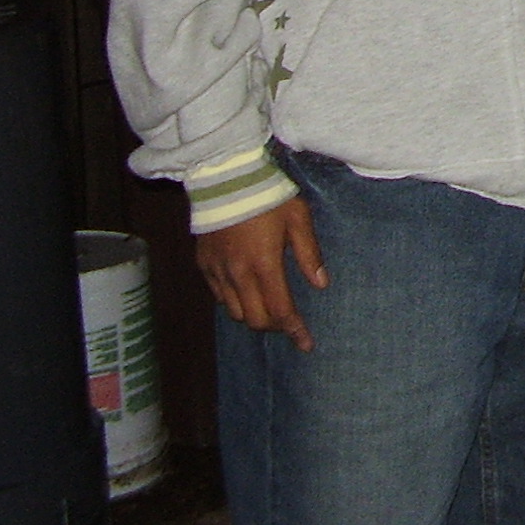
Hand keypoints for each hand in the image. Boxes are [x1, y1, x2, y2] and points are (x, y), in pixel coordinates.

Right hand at [198, 196, 327, 351]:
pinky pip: (219, 296)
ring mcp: (217, 272)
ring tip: (270, 305)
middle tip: (290, 320)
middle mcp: (237, 275)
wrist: (225, 179)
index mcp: (264, 265)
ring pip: (236, 312)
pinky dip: (235, 301)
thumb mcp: (298, 219)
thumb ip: (310, 254)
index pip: (280, 311)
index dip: (294, 330)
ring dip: (255, 315)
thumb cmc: (268, 196)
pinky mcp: (203, 265)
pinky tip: (247, 290)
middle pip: (255, 320)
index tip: (305, 344)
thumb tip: (321, 284)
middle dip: (275, 326)